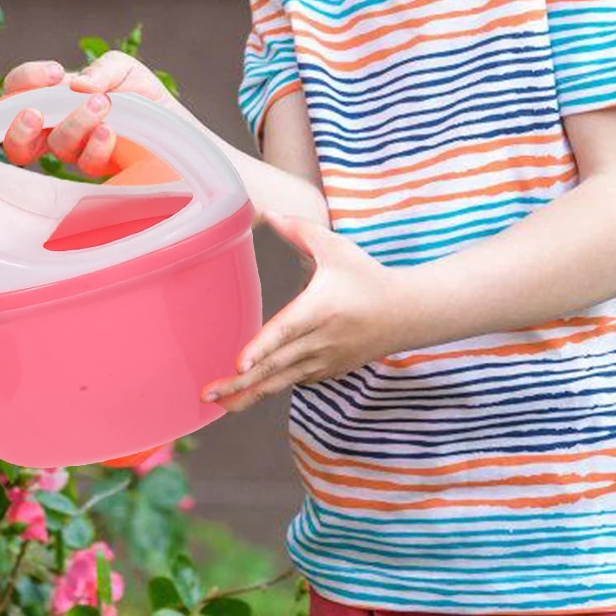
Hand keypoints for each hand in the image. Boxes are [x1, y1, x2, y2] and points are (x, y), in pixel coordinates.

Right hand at [0, 50, 188, 177]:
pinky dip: (96, 144)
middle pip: (15, 137)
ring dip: (74, 122)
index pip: (19, 90)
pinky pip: (85, 162)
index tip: (55, 73)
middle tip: (35, 113)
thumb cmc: (143, 96)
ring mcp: (77, 152)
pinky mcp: (98, 172)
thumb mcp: (123, 69)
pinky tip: (111, 131)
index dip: (25, 80)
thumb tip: (78, 85)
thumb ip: (100, 69)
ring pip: (55, 145)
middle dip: (18, 125)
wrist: (178, 127)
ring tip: (101, 105)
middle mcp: (58, 127)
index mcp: (55, 98)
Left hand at [200, 211, 402, 411]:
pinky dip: (272, 387)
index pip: (284, 332)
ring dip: (250, 394)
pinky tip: (247, 394)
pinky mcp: (329, 370)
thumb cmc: (368, 276)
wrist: (407, 313)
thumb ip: (298, 229)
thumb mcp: (335, 246)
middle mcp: (320, 340)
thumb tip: (267, 213)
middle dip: (240, 383)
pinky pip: (296, 381)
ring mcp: (325, 360)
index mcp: (318, 310)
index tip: (238, 365)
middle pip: (275, 366)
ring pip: (282, 381)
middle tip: (207, 394)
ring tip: (219, 403)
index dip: (260, 349)